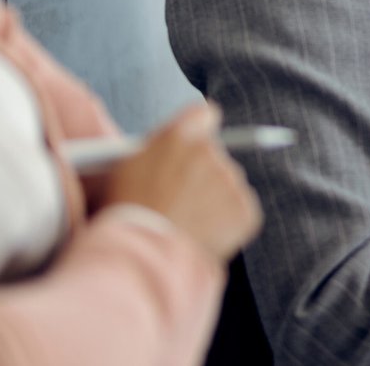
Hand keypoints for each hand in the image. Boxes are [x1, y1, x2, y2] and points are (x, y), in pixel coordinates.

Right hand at [100, 103, 262, 260]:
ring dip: (211, 199)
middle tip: (178, 198)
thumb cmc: (125, 212)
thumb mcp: (125, 167)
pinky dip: (226, 224)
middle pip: (214, 156)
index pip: (205, 115)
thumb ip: (155, 146)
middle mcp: (211, 152)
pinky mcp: (245, 210)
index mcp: (181, 134)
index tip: (195, 143)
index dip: (199, 130)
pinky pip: (240, 211)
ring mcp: (231, 181)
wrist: (142, 255)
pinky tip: (199, 236)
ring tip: (182, 223)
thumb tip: (175, 136)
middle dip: (200, 173)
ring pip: (227, 185)